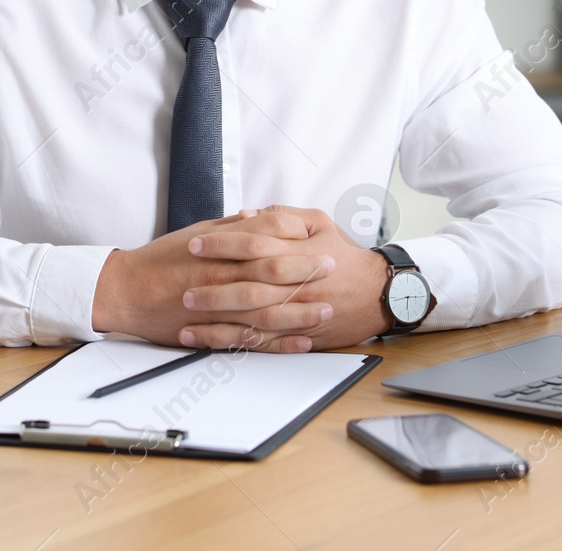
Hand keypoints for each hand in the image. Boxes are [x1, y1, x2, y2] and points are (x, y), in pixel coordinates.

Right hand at [91, 210, 337, 347]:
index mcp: (219, 250)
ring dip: (300, 311)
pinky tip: (301, 342)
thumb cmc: (161, 260)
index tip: (323, 241)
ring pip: (266, 311)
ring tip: (327, 310)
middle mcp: (221, 277)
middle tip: (335, 270)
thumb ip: (231, 228)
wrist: (125, 291)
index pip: (267, 241)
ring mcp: (217, 308)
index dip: (298, 242)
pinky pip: (251, 340)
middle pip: (273, 273)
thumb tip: (260, 216)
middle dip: (307, 273)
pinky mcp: (211, 333)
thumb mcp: (197, 234)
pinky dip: (278, 343)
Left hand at [177, 206, 393, 352]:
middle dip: (213, 288)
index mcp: (300, 253)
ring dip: (217, 323)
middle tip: (182, 288)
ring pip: (252, 321)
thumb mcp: (320, 223)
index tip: (195, 244)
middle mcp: (297, 285)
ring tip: (185, 321)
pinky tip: (209, 342)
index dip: (223, 245)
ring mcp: (297, 314)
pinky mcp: (298, 337)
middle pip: (249, 286)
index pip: (255, 246)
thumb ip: (282, 217)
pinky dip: (234, 344)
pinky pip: (262, 344)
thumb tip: (245, 216)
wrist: (379, 294)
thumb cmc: (344, 256)